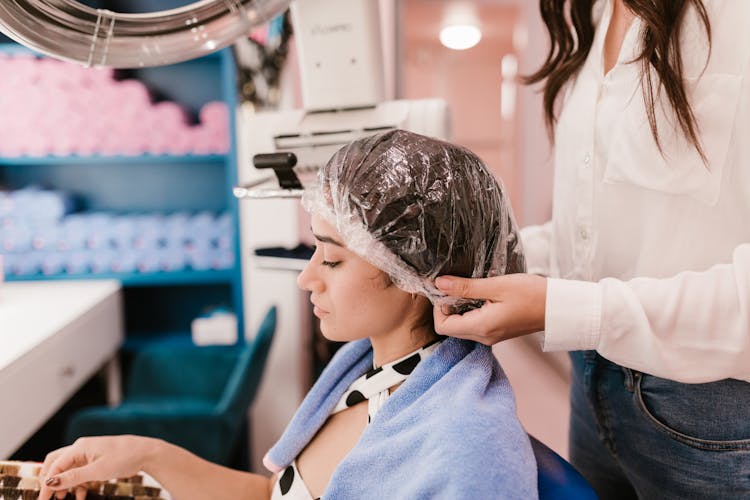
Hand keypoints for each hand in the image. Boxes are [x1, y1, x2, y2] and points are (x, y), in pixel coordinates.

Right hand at [38, 435, 156, 499]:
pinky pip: (81, 472)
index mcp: (79, 447)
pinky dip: (78, 484)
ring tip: (64, 498)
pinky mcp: (97, 461)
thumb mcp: (97, 471)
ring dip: (65, 484)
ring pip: (69, 469)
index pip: (54, 466)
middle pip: (57, 464)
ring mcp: (89, 454)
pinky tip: (80, 494)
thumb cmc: (124, 457)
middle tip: (50, 497)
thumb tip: (52, 481)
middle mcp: (81, 449)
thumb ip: (74, 477)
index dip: (47, 483)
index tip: (43, 499)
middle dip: (52, 480)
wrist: (146, 453)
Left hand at [433, 273, 546, 345]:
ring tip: (470, 288)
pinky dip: (471, 310)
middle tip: (456, 286)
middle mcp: (484, 337)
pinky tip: (480, 295)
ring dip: (459, 308)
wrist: (558, 307)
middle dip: (448, 307)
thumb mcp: (496, 286)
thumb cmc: (531, 294)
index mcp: (481, 327)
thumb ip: (466, 287)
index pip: (443, 326)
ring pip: (462, 325)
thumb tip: (440, 284)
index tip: (447, 289)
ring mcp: (491, 336)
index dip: (439, 308)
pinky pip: (474, 324)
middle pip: (451, 327)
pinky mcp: (497, 332)